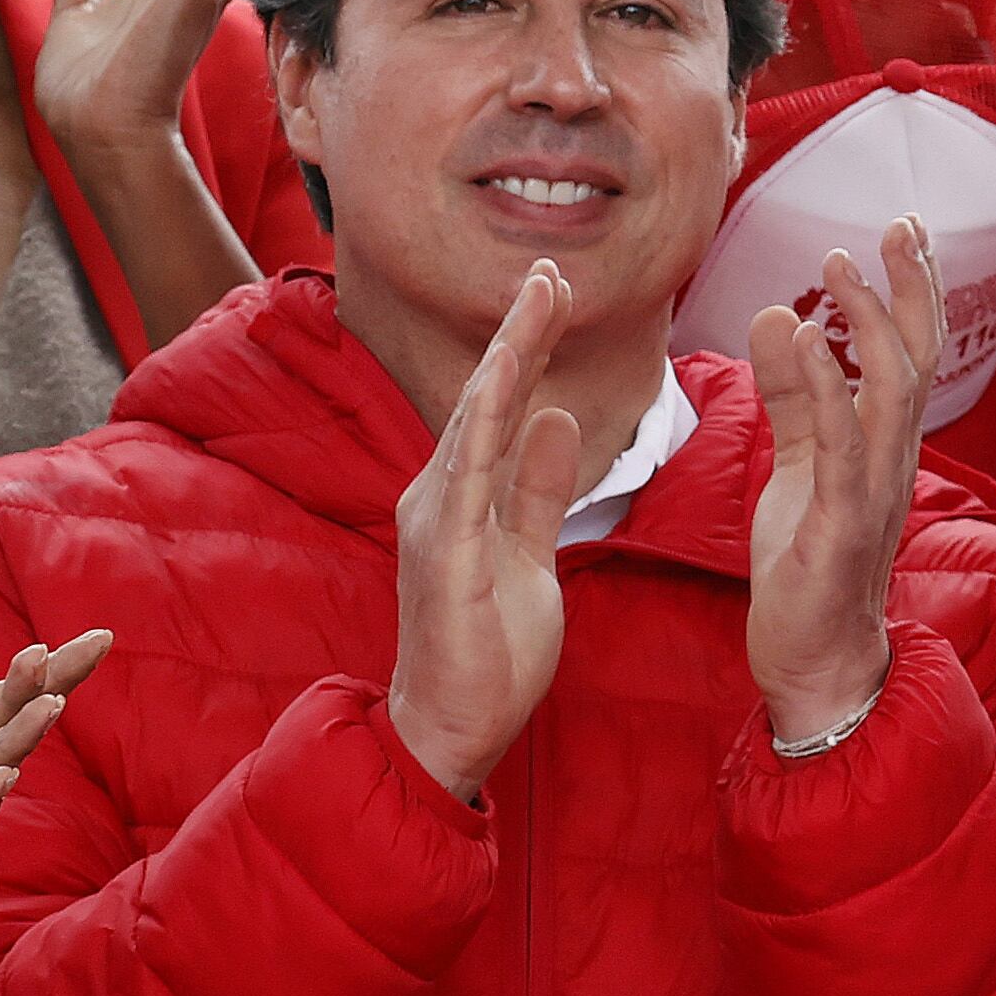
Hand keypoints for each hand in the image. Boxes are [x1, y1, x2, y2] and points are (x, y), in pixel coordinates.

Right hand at [388, 263, 587, 799]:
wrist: (451, 727)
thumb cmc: (487, 652)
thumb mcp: (530, 554)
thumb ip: (539, 489)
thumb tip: (557, 418)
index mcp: (462, 493)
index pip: (501, 406)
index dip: (528, 346)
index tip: (555, 291)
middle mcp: (439, 494)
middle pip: (486, 396)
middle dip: (519, 329)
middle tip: (550, 268)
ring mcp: (437, 520)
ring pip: (476, 419)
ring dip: (509, 355)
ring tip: (538, 298)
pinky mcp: (448, 553)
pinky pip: (469, 475)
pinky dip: (488, 422)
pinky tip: (508, 380)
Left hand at [746, 216, 942, 743]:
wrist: (813, 663)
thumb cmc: (806, 568)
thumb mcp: (794, 466)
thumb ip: (791, 397)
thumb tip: (777, 319)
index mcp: (883, 446)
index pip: (909, 354)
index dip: (911, 290)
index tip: (902, 229)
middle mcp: (893, 462)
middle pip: (918, 358)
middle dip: (913, 287)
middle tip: (900, 225)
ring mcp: (873, 493)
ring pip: (891, 392)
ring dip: (868, 322)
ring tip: (839, 265)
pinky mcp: (840, 526)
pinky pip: (841, 447)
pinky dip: (828, 389)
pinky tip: (805, 341)